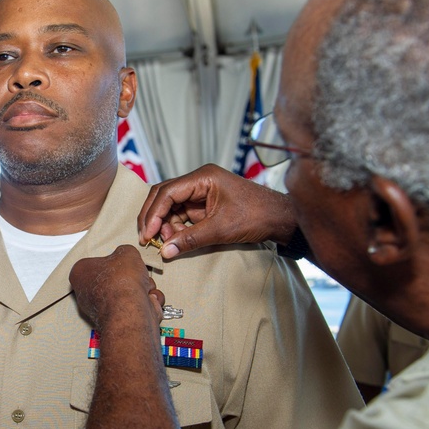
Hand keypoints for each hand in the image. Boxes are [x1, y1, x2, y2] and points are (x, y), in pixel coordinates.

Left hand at [70, 245, 164, 324]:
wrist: (131, 310)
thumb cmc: (120, 282)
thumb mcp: (126, 252)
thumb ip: (125, 251)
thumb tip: (128, 255)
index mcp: (80, 274)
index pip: (95, 263)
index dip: (112, 260)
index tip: (119, 260)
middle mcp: (87, 294)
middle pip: (116, 279)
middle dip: (132, 276)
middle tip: (135, 274)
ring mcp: (105, 310)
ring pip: (130, 292)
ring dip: (143, 288)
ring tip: (143, 287)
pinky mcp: (122, 320)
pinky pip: (139, 306)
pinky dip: (148, 302)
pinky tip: (148, 299)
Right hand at [137, 164, 296, 258]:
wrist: (280, 218)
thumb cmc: (257, 216)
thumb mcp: (221, 229)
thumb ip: (190, 239)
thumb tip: (165, 251)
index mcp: (202, 178)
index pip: (167, 192)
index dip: (153, 214)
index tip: (147, 234)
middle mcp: (199, 181)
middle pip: (164, 196)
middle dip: (154, 218)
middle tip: (147, 238)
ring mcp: (201, 192)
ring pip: (171, 207)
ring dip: (165, 225)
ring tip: (168, 242)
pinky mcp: (204, 204)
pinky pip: (182, 215)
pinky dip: (176, 228)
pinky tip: (177, 240)